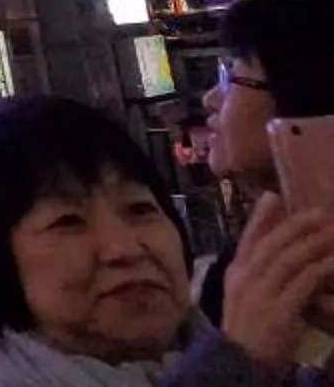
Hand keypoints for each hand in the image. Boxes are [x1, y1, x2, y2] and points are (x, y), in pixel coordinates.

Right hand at [217, 192, 333, 374]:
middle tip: (318, 213)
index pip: (248, 238)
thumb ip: (257, 272)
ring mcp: (261, 293)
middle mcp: (245, 278)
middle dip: (296, 226)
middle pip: (273, 244)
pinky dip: (319, 269)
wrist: (241, 362)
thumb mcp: (245, 297)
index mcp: (235, 273)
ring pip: (289, 259)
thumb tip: (273, 252)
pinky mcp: (279, 310)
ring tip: (332, 233)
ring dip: (313, 243)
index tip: (274, 196)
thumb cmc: (248, 331)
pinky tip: (332, 261)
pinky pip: (302, 283)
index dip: (262, 217)